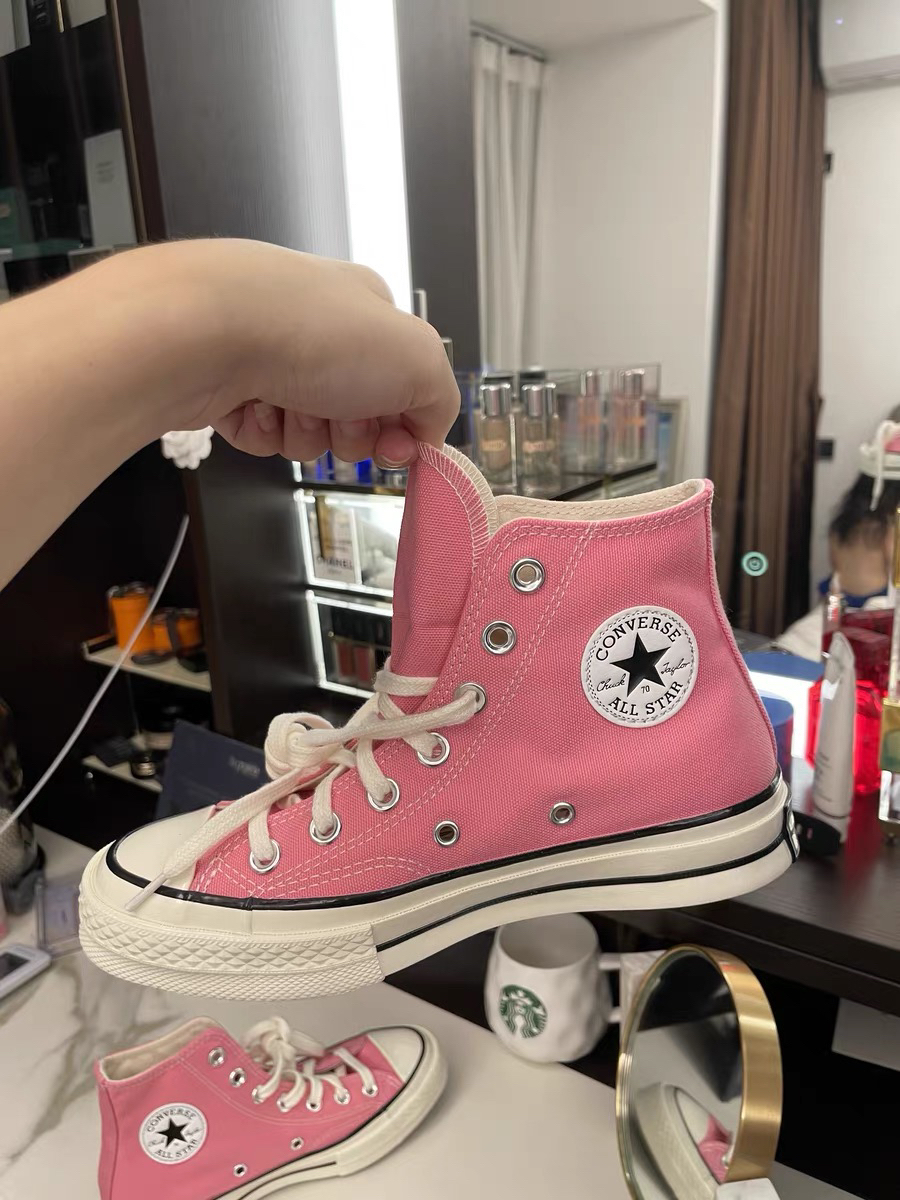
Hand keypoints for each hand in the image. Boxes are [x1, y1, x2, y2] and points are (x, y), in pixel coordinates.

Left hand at [146, 240, 460, 466]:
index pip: (406, 384)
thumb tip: (426, 436)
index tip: (396, 445)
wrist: (204, 331)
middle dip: (349, 432)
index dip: (405, 426)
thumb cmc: (307, 330)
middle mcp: (319, 329)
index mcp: (369, 311)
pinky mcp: (228, 384)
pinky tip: (251, 404)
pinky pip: (262, 437)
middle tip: (336, 412)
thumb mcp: (418, 362)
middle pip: (358, 417)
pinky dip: (260, 431)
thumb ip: (440, 402)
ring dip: (303, 433)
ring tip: (286, 402)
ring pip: (308, 433)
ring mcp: (271, 356)